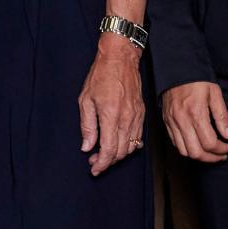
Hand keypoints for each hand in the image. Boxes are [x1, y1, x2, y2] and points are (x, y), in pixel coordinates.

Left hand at [78, 37, 145, 175]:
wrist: (120, 59)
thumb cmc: (100, 76)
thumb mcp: (85, 100)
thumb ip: (87, 126)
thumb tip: (87, 147)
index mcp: (111, 116)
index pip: (108, 150)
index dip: (101, 164)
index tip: (94, 169)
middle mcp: (126, 119)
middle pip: (120, 152)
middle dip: (107, 161)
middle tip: (95, 161)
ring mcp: (136, 117)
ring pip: (130, 147)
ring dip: (118, 155)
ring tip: (104, 153)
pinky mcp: (142, 114)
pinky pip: (138, 137)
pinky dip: (129, 146)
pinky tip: (119, 145)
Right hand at [161, 80, 227, 162]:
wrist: (176, 69)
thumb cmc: (197, 80)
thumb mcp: (215, 94)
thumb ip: (222, 117)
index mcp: (196, 114)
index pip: (210, 143)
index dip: (222, 150)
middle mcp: (182, 121)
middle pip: (196, 152)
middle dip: (212, 158)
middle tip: (222, 154)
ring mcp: (172, 123)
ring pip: (184, 151)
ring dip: (199, 156)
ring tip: (210, 152)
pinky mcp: (166, 122)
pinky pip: (175, 143)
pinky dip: (187, 149)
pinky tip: (197, 144)